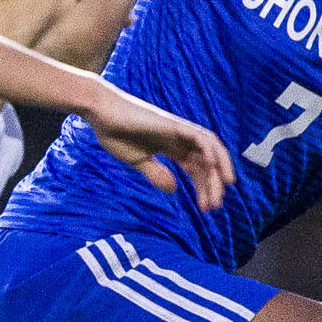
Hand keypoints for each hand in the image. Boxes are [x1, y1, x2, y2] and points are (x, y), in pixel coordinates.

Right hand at [81, 83, 234, 211]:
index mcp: (172, 147)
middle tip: (213, 207)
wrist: (100, 114)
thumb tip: (173, 190)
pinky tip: (214, 170)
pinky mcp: (174, 125)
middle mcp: (180, 138)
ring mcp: (179, 130)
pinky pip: (200, 138)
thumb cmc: (115, 133)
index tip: (206, 208)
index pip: (196, 168)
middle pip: (206, 162)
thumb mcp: (138, 161)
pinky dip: (211, 152)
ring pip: (209, 150)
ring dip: (218, 170)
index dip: (204, 187)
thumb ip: (156, 174)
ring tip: (221, 192)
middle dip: (212, 185)